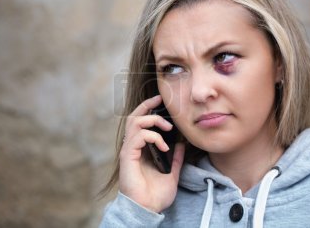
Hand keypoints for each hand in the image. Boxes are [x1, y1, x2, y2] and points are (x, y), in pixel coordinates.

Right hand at [118, 95, 184, 212]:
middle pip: (134, 116)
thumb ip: (176, 159)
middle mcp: (133, 147)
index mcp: (141, 149)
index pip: (141, 122)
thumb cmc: (155, 195)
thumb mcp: (172, 173)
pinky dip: (153, 136)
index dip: (149, 109)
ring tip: (167, 127)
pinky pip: (138, 136)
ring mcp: (129, 150)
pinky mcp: (127, 156)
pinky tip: (164, 147)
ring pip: (134, 122)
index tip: (161, 101)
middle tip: (160, 99)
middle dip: (147, 105)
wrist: (147, 209)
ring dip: (152, 119)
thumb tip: (182, 145)